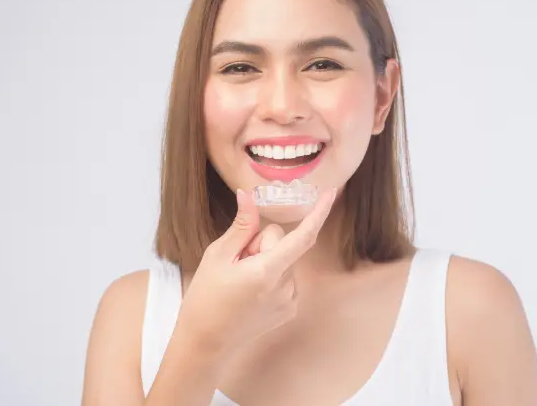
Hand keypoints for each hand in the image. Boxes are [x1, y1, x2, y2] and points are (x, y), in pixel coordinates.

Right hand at [174, 187, 336, 359]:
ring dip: (265, 262)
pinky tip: (250, 292)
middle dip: (261, 244)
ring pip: (283, 260)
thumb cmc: (205, 298)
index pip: (302, 237)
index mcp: (267, 271)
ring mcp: (289, 300)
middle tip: (236, 262)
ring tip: (240, 281)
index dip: (319, 213)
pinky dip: (270, 277)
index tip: (330, 193)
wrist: (205, 342)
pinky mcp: (289, 309)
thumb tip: (248, 196)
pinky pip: (285, 277)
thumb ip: (241, 226)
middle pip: (282, 244)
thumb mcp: (217, 256)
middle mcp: (285, 287)